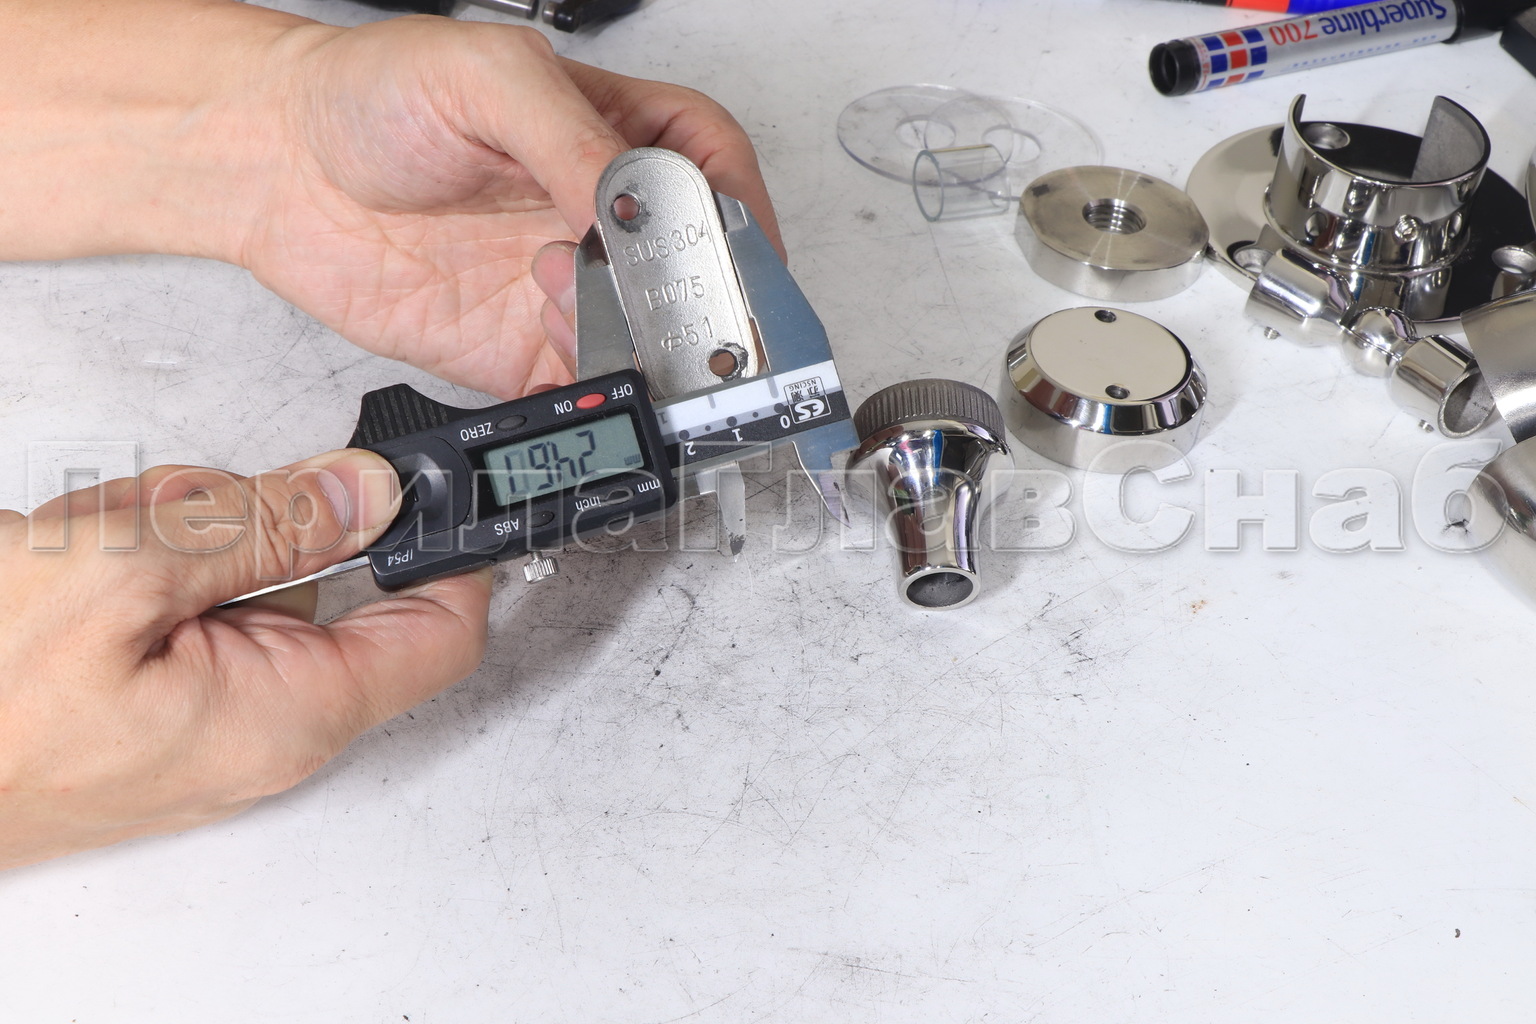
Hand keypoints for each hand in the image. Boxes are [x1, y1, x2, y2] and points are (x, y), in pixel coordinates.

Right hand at [0, 449, 490, 869]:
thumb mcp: (122, 576)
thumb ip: (267, 527)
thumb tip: (372, 494)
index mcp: (290, 710)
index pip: (442, 630)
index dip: (449, 547)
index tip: (428, 480)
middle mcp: (261, 723)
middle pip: (325, 580)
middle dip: (256, 520)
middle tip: (173, 514)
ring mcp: (200, 711)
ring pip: (240, 574)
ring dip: (175, 533)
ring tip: (90, 547)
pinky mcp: (146, 697)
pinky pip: (177, 602)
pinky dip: (133, 563)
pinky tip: (68, 565)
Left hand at [239, 16, 782, 398]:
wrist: (276, 166)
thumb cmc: (372, 94)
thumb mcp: (486, 74)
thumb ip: (571, 139)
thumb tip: (624, 213)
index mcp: (620, 136)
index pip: (714, 180)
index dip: (737, 223)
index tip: (729, 259)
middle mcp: (603, 220)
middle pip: (694, 278)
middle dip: (690, 304)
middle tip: (660, 311)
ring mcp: (569, 292)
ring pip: (647, 346)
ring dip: (630, 350)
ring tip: (559, 313)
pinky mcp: (522, 352)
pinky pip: (579, 393)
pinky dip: (586, 404)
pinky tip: (561, 377)